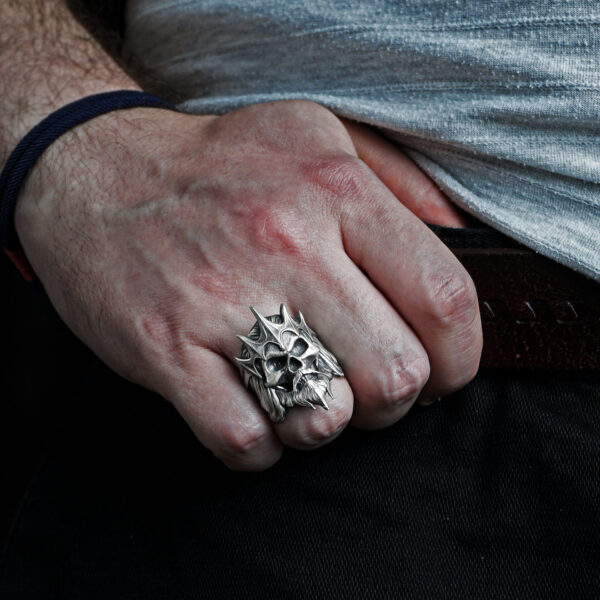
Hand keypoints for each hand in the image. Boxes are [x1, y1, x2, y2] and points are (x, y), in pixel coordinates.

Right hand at [16, 100, 481, 469]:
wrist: (94, 171)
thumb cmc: (219, 164)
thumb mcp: (321, 136)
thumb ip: (403, 183)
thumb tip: (466, 241)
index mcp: (335, 189)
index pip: (444, 299)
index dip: (461, 358)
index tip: (443, 371)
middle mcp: (285, 242)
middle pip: (393, 374)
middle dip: (392, 399)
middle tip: (364, 381)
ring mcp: (220, 300)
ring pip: (322, 417)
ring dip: (324, 421)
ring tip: (306, 392)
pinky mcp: (165, 348)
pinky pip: (245, 439)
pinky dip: (262, 443)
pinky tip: (254, 409)